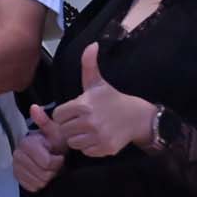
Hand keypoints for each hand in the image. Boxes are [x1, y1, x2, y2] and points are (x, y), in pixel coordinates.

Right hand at [13, 105, 66, 191]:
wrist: (50, 154)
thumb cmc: (54, 143)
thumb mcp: (55, 131)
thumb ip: (45, 122)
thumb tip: (34, 107)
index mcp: (26, 143)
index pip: (46, 162)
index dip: (57, 162)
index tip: (60, 157)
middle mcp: (17, 155)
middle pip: (43, 174)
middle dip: (53, 171)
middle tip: (55, 165)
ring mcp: (16, 167)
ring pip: (38, 182)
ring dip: (48, 178)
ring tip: (50, 170)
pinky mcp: (17, 178)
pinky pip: (32, 187)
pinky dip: (40, 184)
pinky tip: (42, 176)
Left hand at [53, 44, 156, 158]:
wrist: (137, 117)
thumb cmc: (112, 99)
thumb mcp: (98, 82)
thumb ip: (89, 64)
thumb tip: (92, 44)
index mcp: (84, 105)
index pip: (58, 115)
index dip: (64, 113)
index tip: (75, 111)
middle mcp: (90, 121)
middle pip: (64, 130)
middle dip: (71, 126)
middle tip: (83, 121)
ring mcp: (98, 136)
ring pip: (73, 142)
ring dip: (78, 137)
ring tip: (89, 129)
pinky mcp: (105, 148)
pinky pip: (85, 151)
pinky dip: (89, 147)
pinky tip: (97, 137)